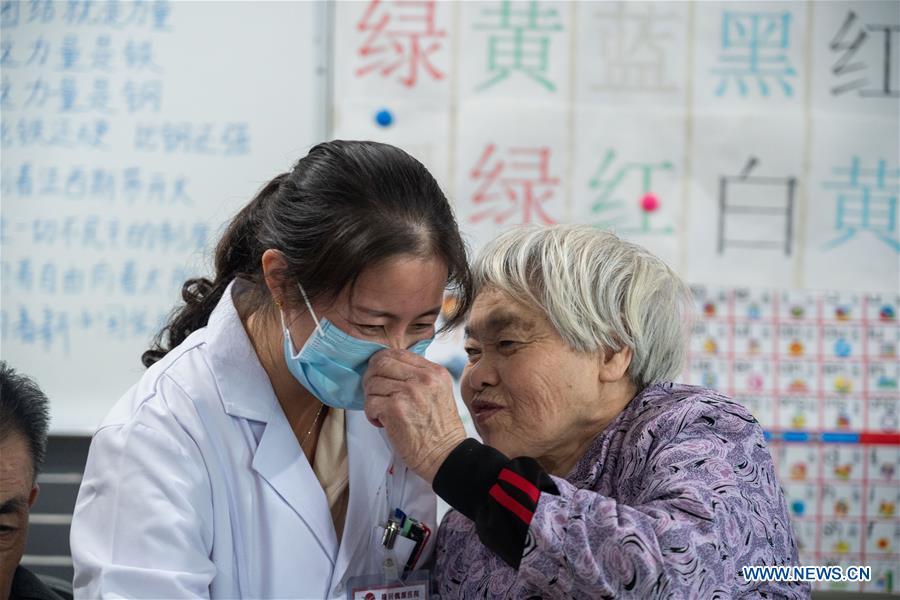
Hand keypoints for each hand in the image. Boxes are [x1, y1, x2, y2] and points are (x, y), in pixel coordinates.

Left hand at [364, 349, 466, 483]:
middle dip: (372, 378)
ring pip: (372, 384)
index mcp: (434, 372)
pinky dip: (371, 414)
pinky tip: (382, 422)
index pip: (397, 353)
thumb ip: (419, 377)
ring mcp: (409, 392)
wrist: (445, 456)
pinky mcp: (395, 409)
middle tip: (375, 394)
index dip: (382, 364)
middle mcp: (423, 378)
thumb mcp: (438, 393)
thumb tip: (388, 368)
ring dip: (372, 400)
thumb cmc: (440, 430)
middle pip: (380, 363)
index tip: (380, 376)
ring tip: (382, 412)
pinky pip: (370, 403)